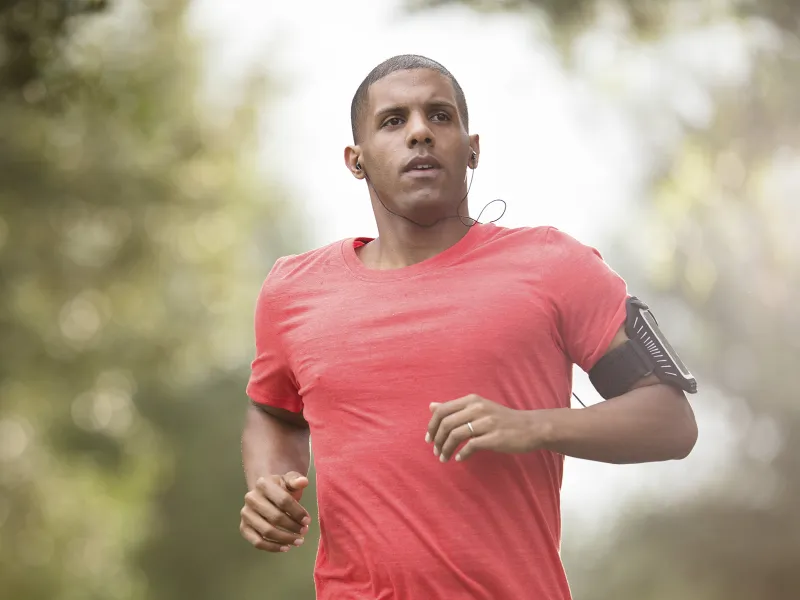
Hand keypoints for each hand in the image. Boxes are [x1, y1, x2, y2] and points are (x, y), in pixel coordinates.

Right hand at [240, 471, 310, 552]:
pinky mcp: (244, 528)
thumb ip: (296, 480)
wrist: (266, 495)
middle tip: (304, 532)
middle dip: (292, 527)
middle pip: (275, 517)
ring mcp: (246, 514)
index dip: (297, 512)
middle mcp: (251, 498)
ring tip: (298, 541)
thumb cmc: (281, 488)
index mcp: (263, 484)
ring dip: (285, 539)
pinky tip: (286, 547)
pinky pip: (257, 542)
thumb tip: (303, 482)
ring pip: (266, 531)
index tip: (307, 521)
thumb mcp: (289, 481)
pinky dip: (272, 547)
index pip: (283, 500)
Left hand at [426, 394, 545, 462]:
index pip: (442, 410)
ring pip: (456, 435)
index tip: (429, 439)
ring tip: (444, 458)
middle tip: (436, 452)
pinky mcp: (495, 437)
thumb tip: (431, 406)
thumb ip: (455, 408)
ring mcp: (487, 422)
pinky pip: (471, 446)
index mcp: (472, 400)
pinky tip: (460, 459)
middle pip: (447, 423)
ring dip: (446, 449)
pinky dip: (462, 454)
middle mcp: (478, 408)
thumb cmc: (502, 419)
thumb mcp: (478, 408)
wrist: (531, 427)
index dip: (432, 426)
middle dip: (437, 440)